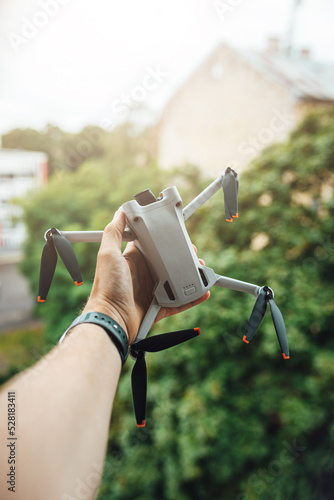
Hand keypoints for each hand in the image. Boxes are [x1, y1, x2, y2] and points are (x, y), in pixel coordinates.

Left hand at [83, 209, 209, 343]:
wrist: (111, 320)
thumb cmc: (106, 287)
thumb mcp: (107, 255)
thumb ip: (113, 232)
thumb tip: (120, 212)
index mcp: (134, 260)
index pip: (152, 245)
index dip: (165, 238)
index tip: (178, 233)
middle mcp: (144, 274)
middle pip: (169, 262)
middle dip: (183, 257)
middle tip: (194, 252)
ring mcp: (153, 291)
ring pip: (177, 281)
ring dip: (191, 275)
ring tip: (202, 270)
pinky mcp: (160, 307)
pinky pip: (180, 302)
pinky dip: (193, 297)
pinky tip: (204, 291)